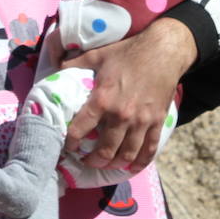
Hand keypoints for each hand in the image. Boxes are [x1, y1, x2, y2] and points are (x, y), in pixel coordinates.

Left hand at [60, 17, 195, 170]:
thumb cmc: (128, 52)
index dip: (70, 142)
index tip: (67, 146)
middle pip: (105, 150)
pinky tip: (132, 167)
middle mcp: (121, 115)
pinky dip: (140, 163)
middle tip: (86, 160)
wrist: (163, 51)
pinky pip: (149, 149)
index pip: (81, 130)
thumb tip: (56, 65)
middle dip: (92, 160)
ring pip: (126, 155)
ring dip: (114, 164)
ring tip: (105, 164)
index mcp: (103, 99)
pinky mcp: (157, 122)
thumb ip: (75, 63)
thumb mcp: (97, 55)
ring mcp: (141, 121)